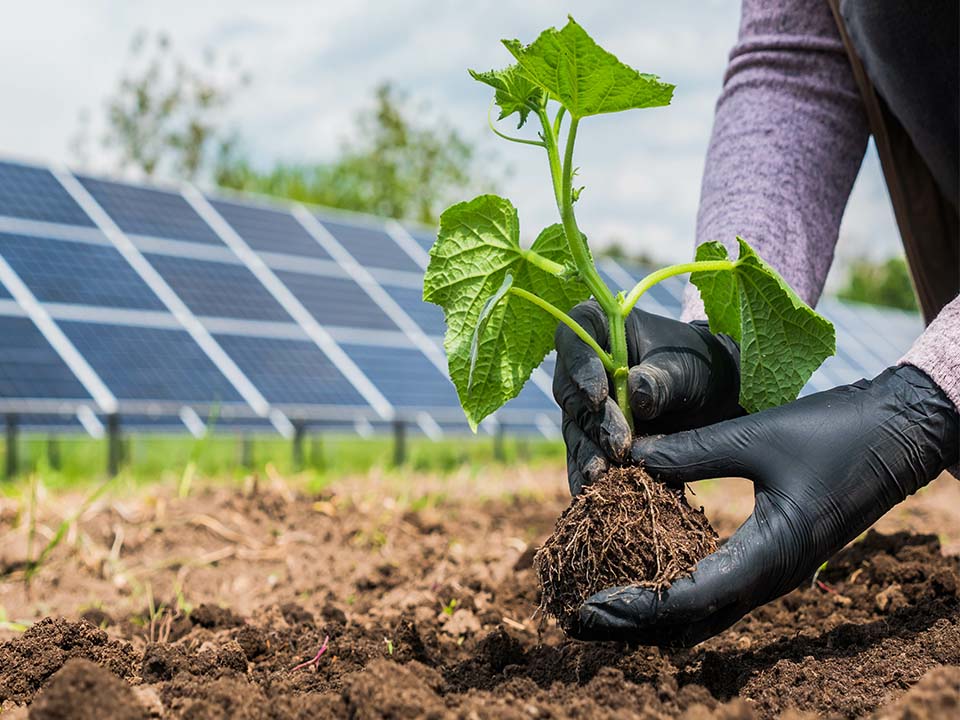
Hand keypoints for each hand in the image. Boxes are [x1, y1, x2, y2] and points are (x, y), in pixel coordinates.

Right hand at [553, 299, 742, 494]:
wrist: (716, 397)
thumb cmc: (700, 366)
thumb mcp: (688, 368)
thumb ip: (662, 379)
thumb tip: (637, 394)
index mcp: (600, 328)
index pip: (574, 337)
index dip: (579, 366)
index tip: (598, 395)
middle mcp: (582, 366)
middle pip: (570, 392)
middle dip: (594, 422)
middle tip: (619, 446)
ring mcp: (583, 405)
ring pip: (575, 429)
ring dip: (587, 454)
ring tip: (602, 478)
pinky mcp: (592, 438)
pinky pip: (583, 458)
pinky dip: (588, 478)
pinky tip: (593, 498)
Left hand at [575, 364, 959, 645]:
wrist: (898, 435)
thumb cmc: (833, 434)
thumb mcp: (755, 436)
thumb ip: (691, 450)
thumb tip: (627, 456)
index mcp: (768, 557)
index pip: (688, 598)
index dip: (635, 604)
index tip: (589, 603)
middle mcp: (768, 577)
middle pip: (690, 621)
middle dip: (634, 623)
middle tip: (580, 617)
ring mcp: (772, 572)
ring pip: (704, 613)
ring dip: (654, 614)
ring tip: (604, 606)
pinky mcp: (771, 557)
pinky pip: (718, 591)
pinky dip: (678, 595)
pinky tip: (648, 578)